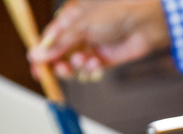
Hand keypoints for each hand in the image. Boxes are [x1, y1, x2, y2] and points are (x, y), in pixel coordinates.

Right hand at [28, 0, 170, 80]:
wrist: (145, 22)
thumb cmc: (116, 12)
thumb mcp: (80, 26)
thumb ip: (59, 43)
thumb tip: (37, 55)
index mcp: (70, 19)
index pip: (49, 40)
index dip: (42, 55)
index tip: (37, 69)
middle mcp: (80, 33)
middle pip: (60, 56)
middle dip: (59, 65)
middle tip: (62, 70)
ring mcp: (93, 46)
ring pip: (74, 66)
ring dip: (76, 67)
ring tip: (83, 60)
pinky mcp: (105, 59)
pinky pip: (90, 71)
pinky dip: (91, 70)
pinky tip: (95, 63)